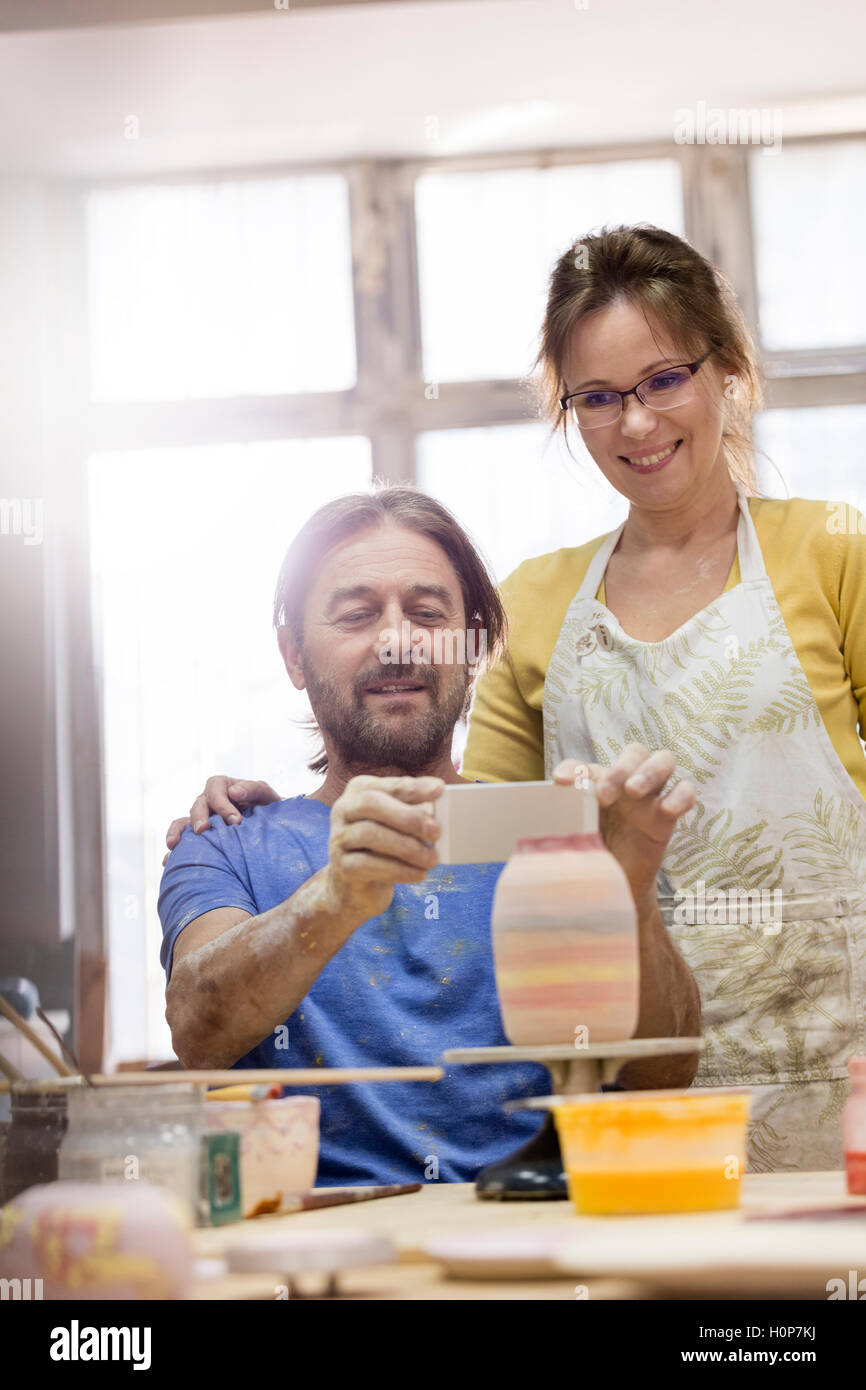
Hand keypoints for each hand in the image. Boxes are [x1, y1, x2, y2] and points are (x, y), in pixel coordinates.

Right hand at [163, 775, 280, 864]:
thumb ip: (254, 788)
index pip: (215, 788)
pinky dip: (174, 850)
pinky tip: (168, 861)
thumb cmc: (270, 810)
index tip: (235, 821)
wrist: (274, 830)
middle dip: (199, 817)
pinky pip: (182, 841)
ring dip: (178, 832)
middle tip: (204, 830)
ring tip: (174, 844)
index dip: (222, 803)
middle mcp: (209, 802)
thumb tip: (234, 791)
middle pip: (197, 805)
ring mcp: (202, 820)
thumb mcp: (267, 796)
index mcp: (224, 788)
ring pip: (184, 821)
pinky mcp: (199, 838)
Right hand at [325, 774, 443, 920]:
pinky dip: (399, 870)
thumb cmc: (385, 847)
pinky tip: (419, 874)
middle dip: (407, 817)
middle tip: (437, 832)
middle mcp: (344, 809)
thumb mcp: (399, 826)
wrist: (358, 886)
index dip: (414, 787)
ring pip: (369, 834)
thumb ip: (415, 815)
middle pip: (371, 804)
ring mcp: (338, 837)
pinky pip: (367, 864)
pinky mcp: (340, 866)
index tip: (440, 789)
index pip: (389, 785)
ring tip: (432, 859)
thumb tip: (438, 815)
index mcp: (360, 790)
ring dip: (407, 847)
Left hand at [554, 744, 695, 912]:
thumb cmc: (590, 854)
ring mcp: (649, 797)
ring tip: (633, 792)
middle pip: (634, 752)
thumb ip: (559, 821)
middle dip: (619, 768)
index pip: (586, 765)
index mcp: (597, 783)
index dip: (574, 769)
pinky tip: (668, 809)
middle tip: (604, 794)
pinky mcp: (667, 817)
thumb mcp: (572, 836)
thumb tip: (529, 821)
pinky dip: (681, 795)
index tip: (561, 782)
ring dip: (649, 772)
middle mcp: (625, 783)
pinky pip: (685, 793)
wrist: (614, 885)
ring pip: (663, 761)